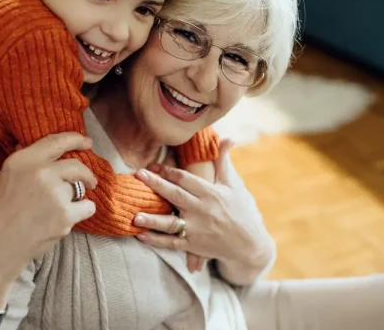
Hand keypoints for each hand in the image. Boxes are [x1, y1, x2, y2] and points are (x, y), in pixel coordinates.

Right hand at [0, 132, 97, 307]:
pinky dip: (81, 212)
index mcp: (22, 161)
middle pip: (77, 166)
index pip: (56, 141)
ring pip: (80, 189)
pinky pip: (86, 207)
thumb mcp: (2, 180)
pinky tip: (66, 219)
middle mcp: (41, 173)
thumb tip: (37, 149)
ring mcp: (55, 194)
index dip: (75, 139)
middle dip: (87, 173)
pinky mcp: (65, 216)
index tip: (87, 142)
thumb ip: (24, 164)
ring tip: (58, 210)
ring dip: (75, 198)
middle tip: (90, 180)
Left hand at [133, 139, 271, 278]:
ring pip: (171, 223)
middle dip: (156, 185)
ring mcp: (197, 230)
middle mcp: (202, 210)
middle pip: (175, 195)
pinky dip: (156, 240)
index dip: (168, 171)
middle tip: (138, 175)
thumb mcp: (234, 185)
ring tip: (135, 216)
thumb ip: (224, 162)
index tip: (152, 165)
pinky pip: (172, 243)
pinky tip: (141, 235)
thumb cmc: (241, 211)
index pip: (186, 179)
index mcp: (211, 193)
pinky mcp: (193, 246)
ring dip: (152, 220)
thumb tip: (228, 138)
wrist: (249, 245)